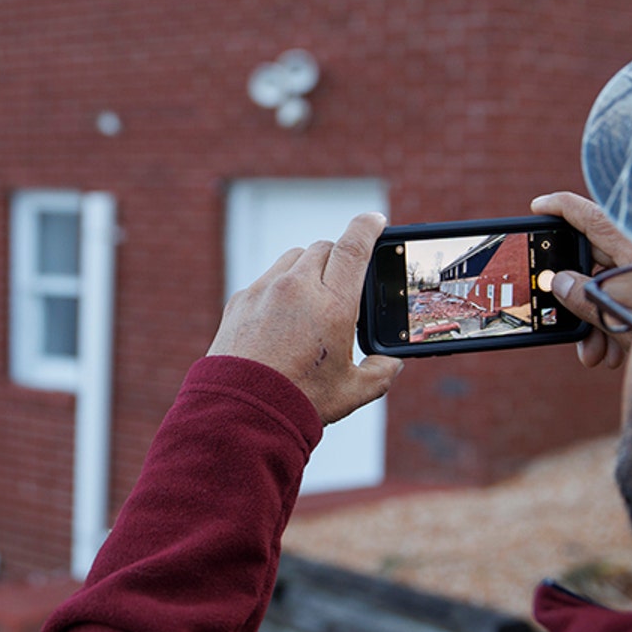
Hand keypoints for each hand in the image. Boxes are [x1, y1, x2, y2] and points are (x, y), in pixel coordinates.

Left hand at [207, 212, 405, 423]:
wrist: (241, 411)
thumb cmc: (301, 401)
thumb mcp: (353, 391)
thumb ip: (380, 372)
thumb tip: (391, 364)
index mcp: (334, 304)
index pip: (355, 246)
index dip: (369, 226)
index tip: (376, 220)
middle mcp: (298, 287)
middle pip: (325, 248)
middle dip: (339, 257)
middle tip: (344, 280)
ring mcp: (265, 290)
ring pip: (294, 258)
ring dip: (309, 267)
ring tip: (313, 297)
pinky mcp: (241, 300)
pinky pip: (267, 279)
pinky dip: (280, 287)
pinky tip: (282, 316)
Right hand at [530, 192, 631, 369]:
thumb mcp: (616, 313)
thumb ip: (582, 295)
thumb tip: (558, 282)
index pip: (590, 216)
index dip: (560, 208)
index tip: (538, 207)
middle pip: (592, 263)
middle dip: (574, 295)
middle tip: (560, 314)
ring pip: (606, 289)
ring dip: (592, 321)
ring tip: (593, 353)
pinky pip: (625, 305)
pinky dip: (613, 328)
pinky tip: (612, 354)